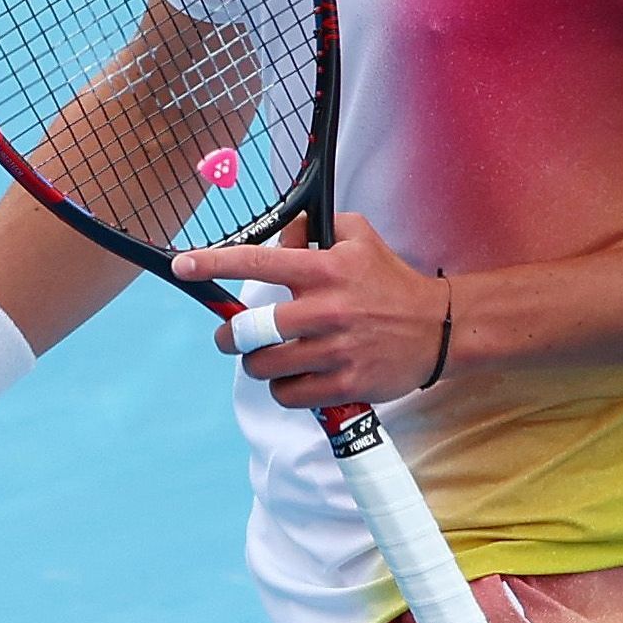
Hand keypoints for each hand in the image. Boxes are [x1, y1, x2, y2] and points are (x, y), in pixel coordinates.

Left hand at [182, 212, 450, 410]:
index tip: (182, 266)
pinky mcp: (345, 385)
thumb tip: (279, 231)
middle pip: (249, 330)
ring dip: (258, 365)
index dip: (213, 264)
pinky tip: (298, 379)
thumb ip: (316, 228)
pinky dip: (284, 390)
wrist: (440, 328)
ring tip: (274, 358)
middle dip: (230, 338)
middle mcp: (327, 309)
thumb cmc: (390, 282)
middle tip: (233, 338)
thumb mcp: (359, 239)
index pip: (257, 262)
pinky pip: (287, 394)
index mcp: (325, 269)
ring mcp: (336, 350)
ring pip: (263, 366)